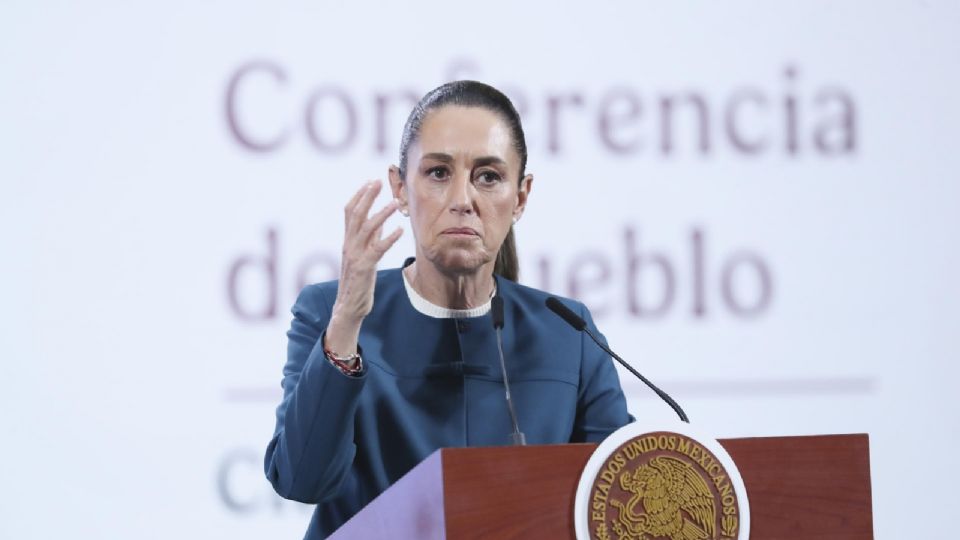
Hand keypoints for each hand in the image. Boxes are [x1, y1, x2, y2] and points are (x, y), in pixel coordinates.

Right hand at [326, 181, 402, 354]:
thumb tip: (378, 222)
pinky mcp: (364, 268)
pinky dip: (389, 238)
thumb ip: (369, 240)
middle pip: (355, 215)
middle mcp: (349, 245)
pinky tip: (400, 231)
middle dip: (367, 197)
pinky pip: (377, 250)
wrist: (348, 307)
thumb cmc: (357, 281)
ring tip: (394, 203)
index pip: (349, 212)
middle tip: (378, 181)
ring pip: (366, 229)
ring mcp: (355, 256)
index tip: (371, 182)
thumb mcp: (362, 256)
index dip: (360, 195)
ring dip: (380, 214)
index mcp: (348, 241)